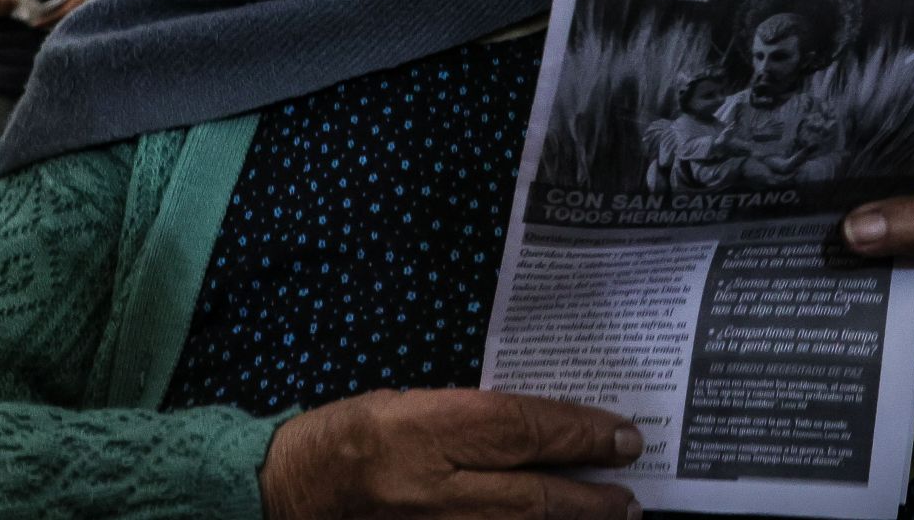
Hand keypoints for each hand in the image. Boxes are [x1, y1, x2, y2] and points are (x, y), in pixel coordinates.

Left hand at [31, 0, 92, 28]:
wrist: (107, 12)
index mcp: (70, 11)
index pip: (52, 18)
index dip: (42, 22)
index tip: (33, 24)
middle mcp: (71, 21)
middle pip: (54, 26)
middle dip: (45, 26)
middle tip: (35, 26)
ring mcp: (74, 26)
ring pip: (59, 29)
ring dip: (51, 27)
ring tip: (42, 25)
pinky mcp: (77, 30)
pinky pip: (65, 29)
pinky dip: (58, 28)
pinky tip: (53, 26)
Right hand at [261, 389, 644, 519]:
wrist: (282, 496)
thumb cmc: (343, 439)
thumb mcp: (401, 405)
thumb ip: (466, 421)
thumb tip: (539, 433)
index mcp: (417, 431)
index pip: (518, 428)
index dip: (578, 432)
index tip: (622, 434)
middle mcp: (425, 489)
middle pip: (531, 498)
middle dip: (591, 497)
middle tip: (631, 494)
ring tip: (611, 517)